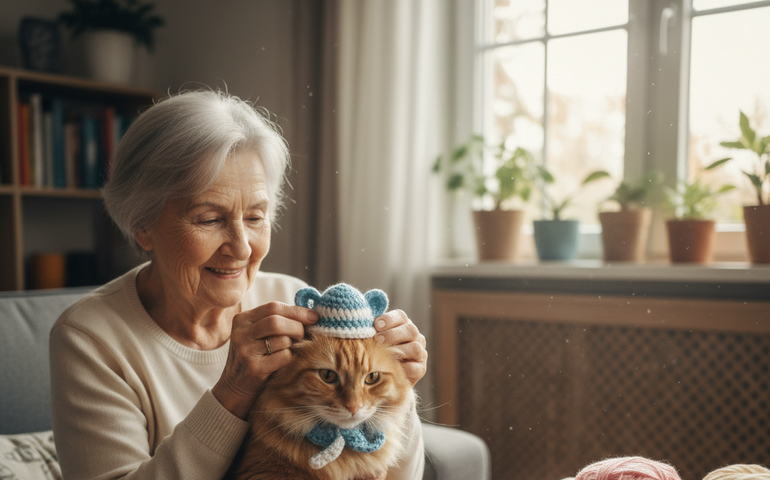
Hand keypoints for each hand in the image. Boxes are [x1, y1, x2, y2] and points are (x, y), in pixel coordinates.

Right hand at [212, 302, 317, 418]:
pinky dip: (288, 358)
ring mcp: (245, 351)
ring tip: (287, 351)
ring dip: (292, 345)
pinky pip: (283, 357)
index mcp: (242, 319)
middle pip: (277, 321)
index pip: (273, 307)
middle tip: (304, 335)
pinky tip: (281, 363)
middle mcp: (241, 333)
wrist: (233, 388)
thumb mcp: (256, 335)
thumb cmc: (253, 357)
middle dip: (297, 327)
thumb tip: (310, 314)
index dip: (297, 311)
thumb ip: (275, 321)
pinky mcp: (253, 368)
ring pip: (282, 340)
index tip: (314, 316)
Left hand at [373, 310, 427, 386]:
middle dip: (392, 334)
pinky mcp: (421, 369)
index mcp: (404, 325)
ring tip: (382, 354)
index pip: (401, 316)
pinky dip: (403, 368)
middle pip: (410, 330)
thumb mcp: (375, 339)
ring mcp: (420, 353)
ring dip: (398, 350)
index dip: (389, 319)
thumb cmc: (378, 352)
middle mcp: (415, 337)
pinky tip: (391, 369)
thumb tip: (361, 323)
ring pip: (415, 348)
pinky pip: (414, 368)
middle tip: (377, 339)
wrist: (388, 376)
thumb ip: (371, 330)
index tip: (376, 324)